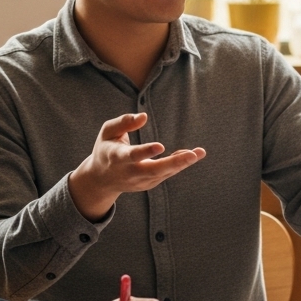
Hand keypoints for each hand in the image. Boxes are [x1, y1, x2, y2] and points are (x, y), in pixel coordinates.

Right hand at [69, 113, 205, 219]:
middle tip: (193, 155)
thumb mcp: (107, 132)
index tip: (161, 146)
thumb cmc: (106, 149)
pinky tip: (192, 155)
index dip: (146, 152)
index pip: (132, 156)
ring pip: (163, 173)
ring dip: (182, 163)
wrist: (101, 180)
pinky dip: (178, 165)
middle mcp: (130, 172)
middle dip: (174, 163)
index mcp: (117, 157)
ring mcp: (140, 181)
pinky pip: (166, 174)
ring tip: (200, 152)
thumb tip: (144, 116)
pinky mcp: (148, 184)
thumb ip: (124, 122)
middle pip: (154, 170)